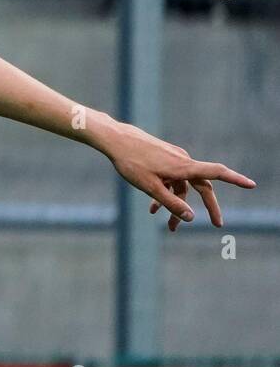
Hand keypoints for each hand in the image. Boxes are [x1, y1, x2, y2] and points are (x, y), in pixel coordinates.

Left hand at [101, 120, 254, 230]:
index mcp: (184, 167)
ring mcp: (173, 159)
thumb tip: (192, 218)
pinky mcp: (163, 158)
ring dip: (178, 205)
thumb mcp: (150, 187)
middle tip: (218, 224)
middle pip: (202, 186)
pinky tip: (152, 209)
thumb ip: (171, 203)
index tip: (252, 185)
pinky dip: (165, 193)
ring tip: (170, 227)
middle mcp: (183, 161)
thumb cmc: (132, 163)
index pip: (216, 173)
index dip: (235, 179)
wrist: (115, 140)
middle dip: (208, 207)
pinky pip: (171, 179)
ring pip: (183, 186)